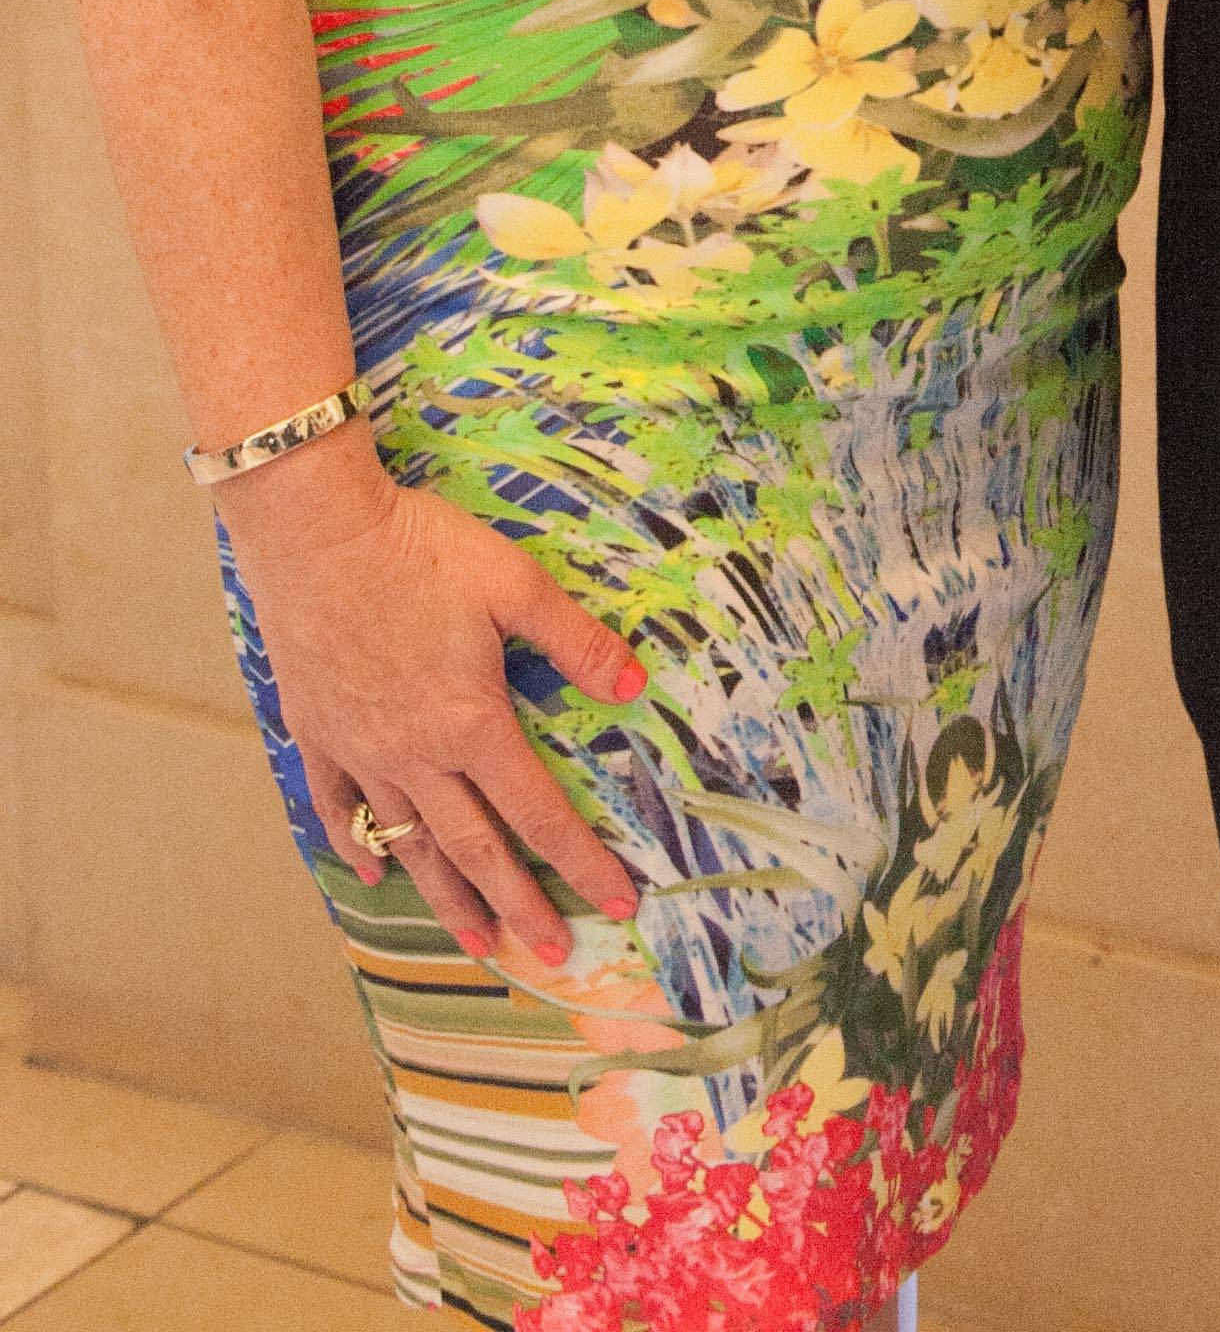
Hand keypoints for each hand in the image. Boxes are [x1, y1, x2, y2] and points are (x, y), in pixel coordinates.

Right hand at [223, 431, 646, 965]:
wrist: (318, 533)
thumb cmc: (422, 549)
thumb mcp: (514, 583)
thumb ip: (575, 640)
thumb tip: (635, 684)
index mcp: (471, 722)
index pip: (539, 811)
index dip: (583, 860)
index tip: (618, 903)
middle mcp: (415, 754)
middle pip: (476, 848)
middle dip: (521, 904)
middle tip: (552, 954)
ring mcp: (360, 750)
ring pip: (409, 843)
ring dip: (447, 898)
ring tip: (479, 944)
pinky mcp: (317, 733)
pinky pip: (337, 808)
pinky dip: (358, 846)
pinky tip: (374, 875)